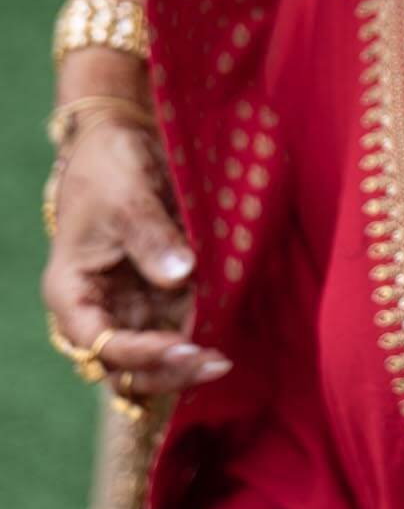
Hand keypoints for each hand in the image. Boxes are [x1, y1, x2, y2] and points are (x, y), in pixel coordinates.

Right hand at [41, 115, 231, 404]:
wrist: (121, 137)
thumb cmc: (111, 165)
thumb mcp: (128, 197)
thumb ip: (151, 238)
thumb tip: (180, 276)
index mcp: (72, 290)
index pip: (98, 342)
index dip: (138, 352)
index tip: (180, 345)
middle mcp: (98, 307)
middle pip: (123, 365)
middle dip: (165, 371)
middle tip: (211, 363)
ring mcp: (129, 303)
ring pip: (151, 358)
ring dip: (183, 364)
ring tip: (222, 361)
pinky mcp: (159, 293)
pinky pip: (176, 329)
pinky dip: (198, 337)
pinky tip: (226, 339)